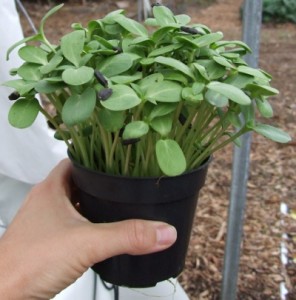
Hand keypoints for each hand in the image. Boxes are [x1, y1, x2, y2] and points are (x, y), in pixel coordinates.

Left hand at [0, 159, 176, 298]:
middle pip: (77, 182)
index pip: (75, 161)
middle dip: (100, 182)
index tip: (116, 158)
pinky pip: (71, 224)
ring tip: (116, 204)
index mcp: (51, 190)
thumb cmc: (27, 265)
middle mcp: (46, 202)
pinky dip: (86, 224)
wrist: (2, 298)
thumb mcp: (87, 243)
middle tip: (123, 182)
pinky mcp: (47, 241)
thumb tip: (162, 231)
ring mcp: (45, 222)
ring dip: (93, 204)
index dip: (96, 158)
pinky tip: (99, 232)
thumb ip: (127, 236)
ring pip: (74, 203)